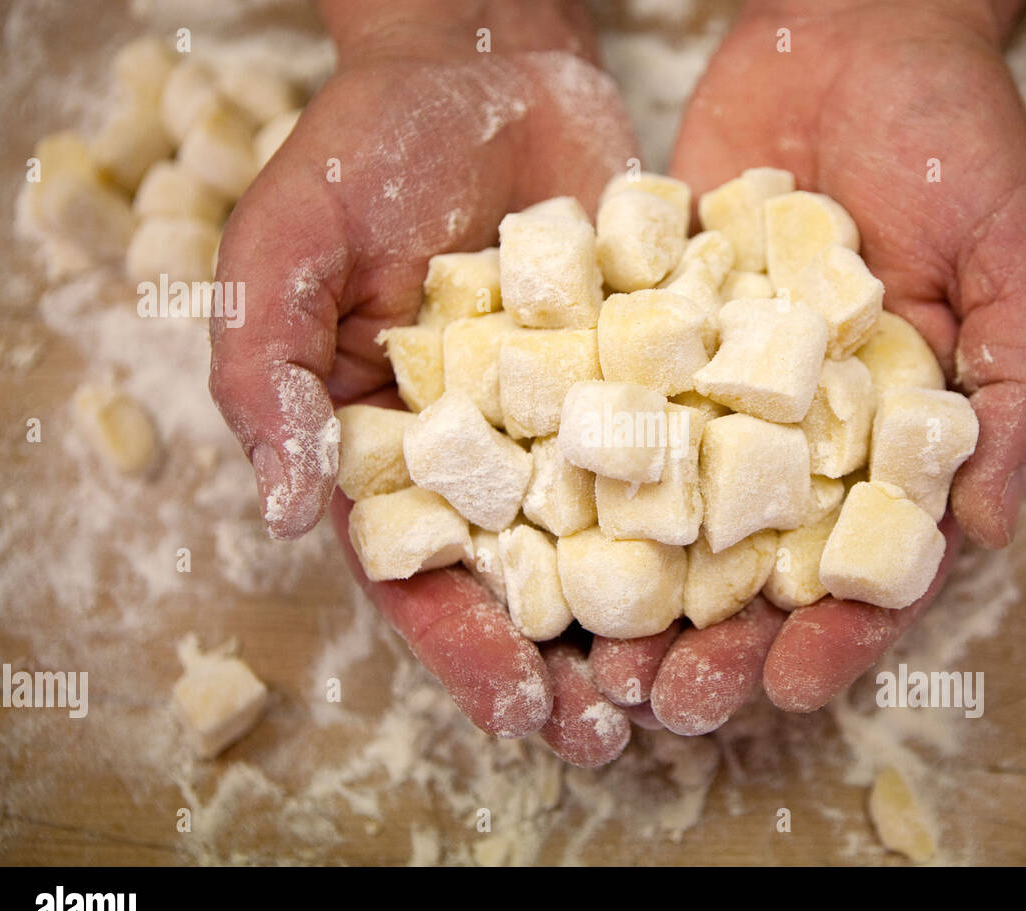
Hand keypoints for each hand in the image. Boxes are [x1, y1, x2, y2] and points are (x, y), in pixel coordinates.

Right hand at [208, 0, 643, 761]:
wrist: (484, 59)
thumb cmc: (363, 147)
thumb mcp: (283, 246)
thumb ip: (267, 372)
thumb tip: (286, 515)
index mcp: (391, 455)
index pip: (420, 576)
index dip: (464, 648)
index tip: (520, 707)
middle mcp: (488, 456)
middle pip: (524, 582)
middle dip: (567, 662)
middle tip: (621, 729)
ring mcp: (574, 420)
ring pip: (613, 538)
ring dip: (650, 616)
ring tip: (698, 678)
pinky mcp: (647, 374)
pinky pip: (682, 451)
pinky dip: (713, 509)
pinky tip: (758, 561)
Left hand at [606, 0, 1025, 727]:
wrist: (853, 31)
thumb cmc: (961, 144)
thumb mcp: (1020, 262)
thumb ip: (1019, 391)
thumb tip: (985, 531)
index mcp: (896, 445)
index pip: (871, 568)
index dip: (839, 636)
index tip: (793, 686)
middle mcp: (803, 437)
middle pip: (759, 568)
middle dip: (720, 642)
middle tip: (670, 703)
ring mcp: (723, 395)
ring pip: (674, 518)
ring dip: (638, 593)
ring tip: (594, 656)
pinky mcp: (654, 343)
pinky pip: (614, 420)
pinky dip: (580, 480)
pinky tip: (538, 534)